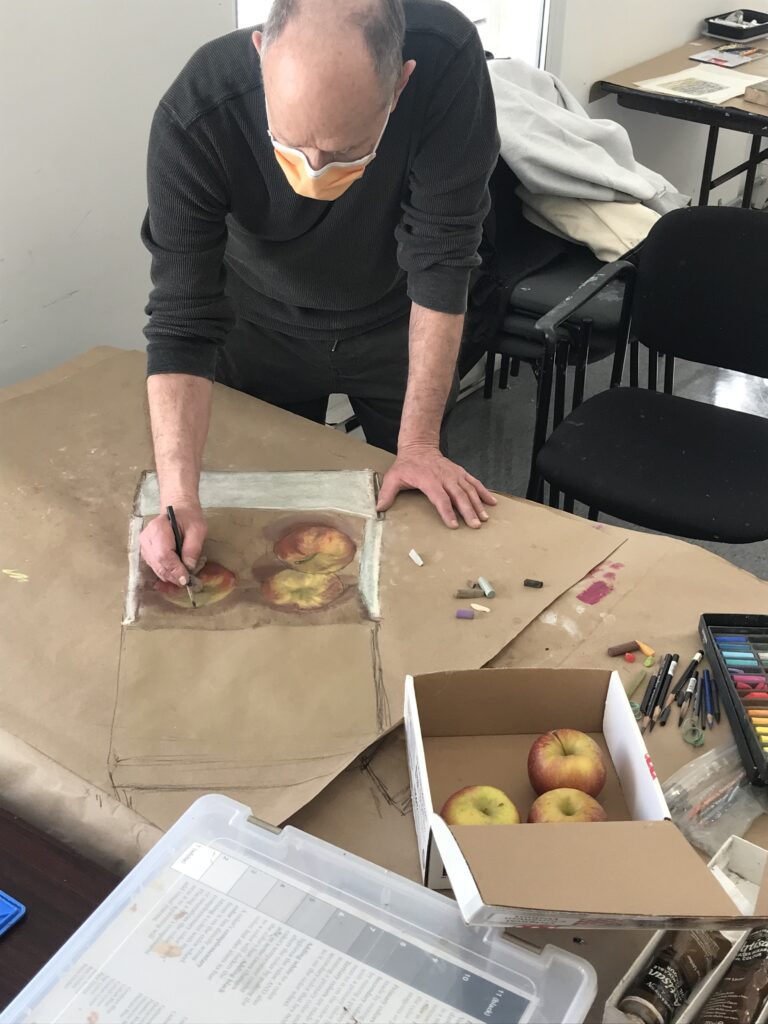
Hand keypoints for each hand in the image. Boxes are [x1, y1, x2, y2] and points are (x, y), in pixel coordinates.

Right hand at [140, 501, 207, 584]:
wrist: (178, 510)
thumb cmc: (189, 518)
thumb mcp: (198, 529)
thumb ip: (193, 548)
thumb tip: (189, 568)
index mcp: (158, 527)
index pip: (164, 554)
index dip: (174, 569)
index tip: (185, 579)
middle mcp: (147, 537)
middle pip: (158, 563)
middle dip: (173, 575)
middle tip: (186, 583)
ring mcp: (144, 545)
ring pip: (155, 567)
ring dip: (169, 576)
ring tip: (183, 579)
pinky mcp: (146, 552)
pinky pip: (155, 566)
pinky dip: (165, 573)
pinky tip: (176, 575)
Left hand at [376, 444, 496, 527]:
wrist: (418, 447)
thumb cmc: (406, 466)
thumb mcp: (393, 478)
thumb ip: (387, 494)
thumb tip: (378, 509)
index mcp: (428, 480)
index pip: (440, 498)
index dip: (447, 511)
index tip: (453, 524)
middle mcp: (444, 477)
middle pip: (458, 495)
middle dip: (468, 511)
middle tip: (475, 525)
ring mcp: (454, 474)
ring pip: (469, 489)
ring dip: (478, 504)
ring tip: (484, 518)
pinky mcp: (460, 473)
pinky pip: (474, 483)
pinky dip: (484, 492)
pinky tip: (492, 502)